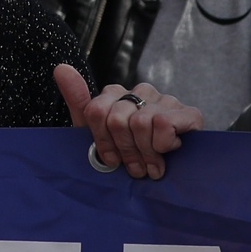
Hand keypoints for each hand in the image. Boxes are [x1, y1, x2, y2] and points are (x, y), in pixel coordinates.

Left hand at [55, 66, 202, 180]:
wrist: (168, 183)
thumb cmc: (130, 155)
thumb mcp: (97, 135)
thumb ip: (78, 101)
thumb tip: (61, 68)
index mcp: (117, 95)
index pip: (96, 111)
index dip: (102, 142)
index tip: (112, 159)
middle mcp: (141, 91)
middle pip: (117, 119)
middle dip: (125, 151)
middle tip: (134, 167)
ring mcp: (166, 100)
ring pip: (140, 123)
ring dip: (145, 153)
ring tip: (150, 166)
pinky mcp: (189, 113)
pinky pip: (164, 124)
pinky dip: (163, 145)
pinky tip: (167, 152)